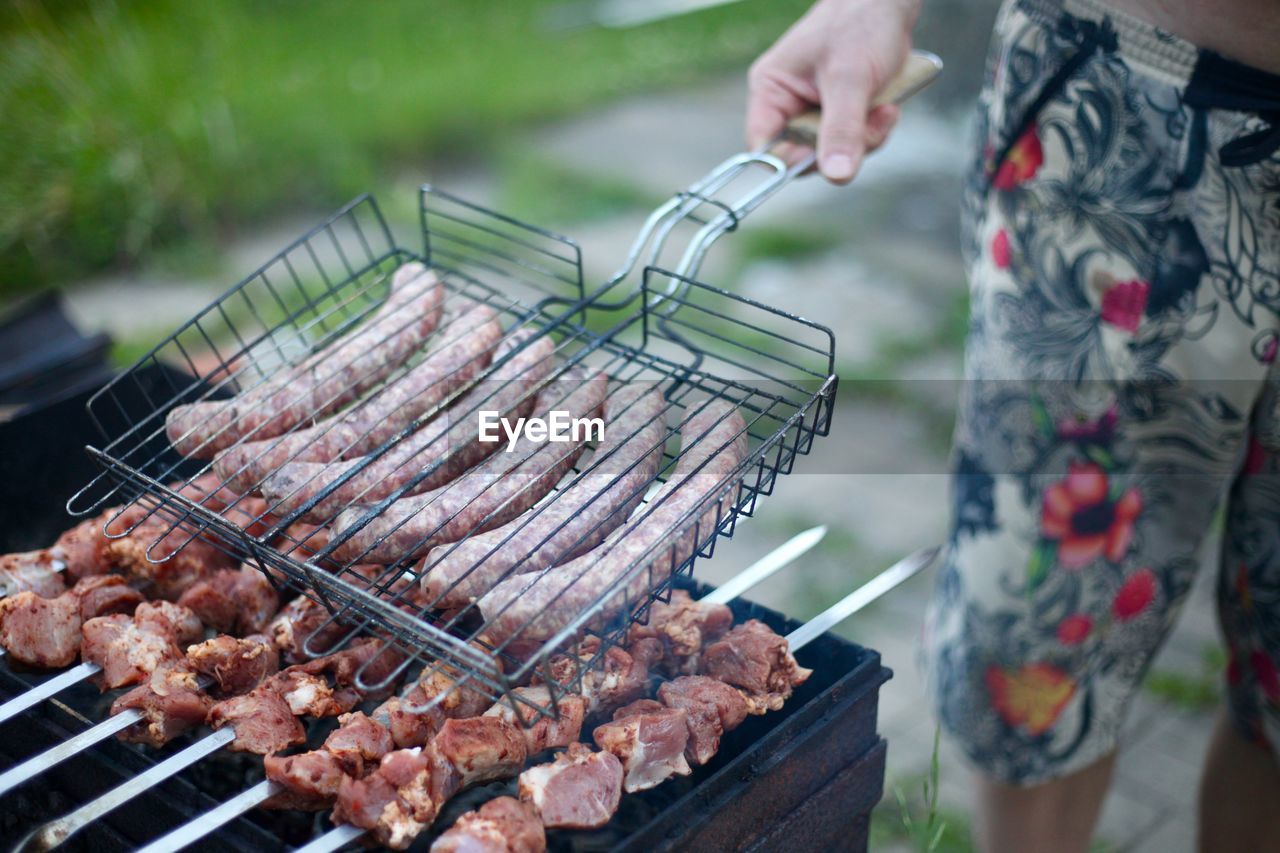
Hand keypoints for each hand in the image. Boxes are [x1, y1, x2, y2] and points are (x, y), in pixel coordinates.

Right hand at [747, 0, 919, 183]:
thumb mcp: (850, 80)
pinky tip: (887, 106)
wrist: (889, 3)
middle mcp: (789, 105)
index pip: (763, 147)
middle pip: (804, 156)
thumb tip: (836, 175)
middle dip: (843, 146)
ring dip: (866, 138)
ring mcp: (815, 111)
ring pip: (834, 153)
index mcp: (772, 91)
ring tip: (883, 108)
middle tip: (870, 124)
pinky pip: (853, 141)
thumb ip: (842, 130)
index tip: (825, 162)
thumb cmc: (859, 24)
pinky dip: (875, 129)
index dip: (790, 162)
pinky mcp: (840, 114)